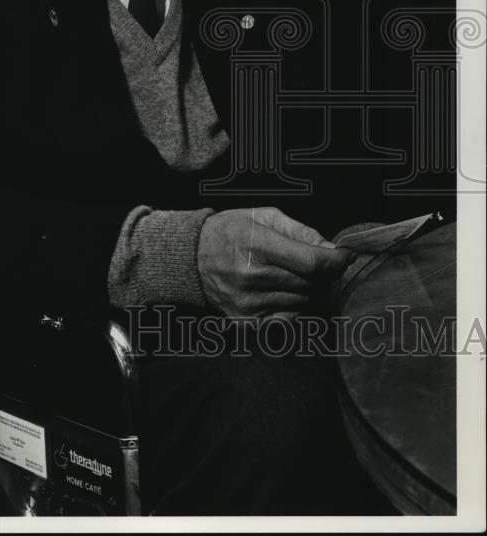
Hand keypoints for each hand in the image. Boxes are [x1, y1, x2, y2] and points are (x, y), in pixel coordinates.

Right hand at [197, 207, 352, 317]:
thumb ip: (301, 232)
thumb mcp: (264, 217)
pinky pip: (288, 318)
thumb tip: (333, 250)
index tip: (347, 255)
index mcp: (257, 245)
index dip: (336, 261)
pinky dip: (292, 305)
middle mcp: (252, 277)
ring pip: (302, 301)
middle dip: (321, 273)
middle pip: (310, 283)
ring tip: (291, 273)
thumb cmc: (231, 231)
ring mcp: (248, 303)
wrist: (191, 258)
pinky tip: (280, 290)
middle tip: (315, 262)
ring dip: (307, 288)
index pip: (311, 262)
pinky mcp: (246, 321)